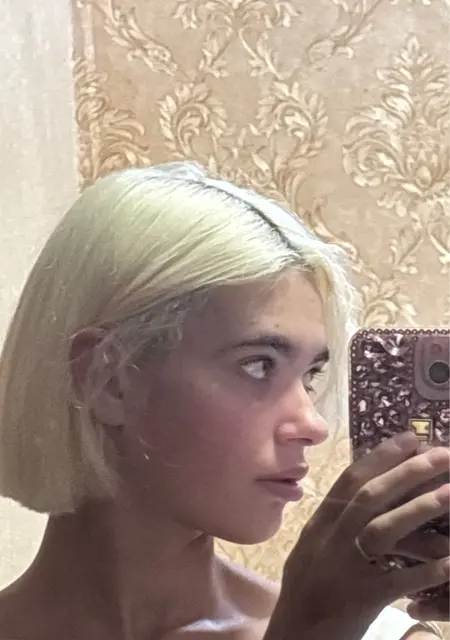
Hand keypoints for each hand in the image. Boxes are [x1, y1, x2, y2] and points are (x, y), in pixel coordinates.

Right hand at [266, 432, 449, 639]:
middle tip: (441, 454)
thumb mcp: (310, 550)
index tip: (409, 438)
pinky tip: (449, 562)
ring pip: (382, 531)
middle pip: (369, 497)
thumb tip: (361, 495)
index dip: (380, 457)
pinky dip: (424, 570)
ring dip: (419, 510)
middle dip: (406, 472)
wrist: (295, 637)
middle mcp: (329, 540)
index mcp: (318, 525)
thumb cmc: (304, 592)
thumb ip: (332, 523)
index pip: (349, 480)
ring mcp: (344, 568)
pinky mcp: (361, 599)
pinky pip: (397, 581)